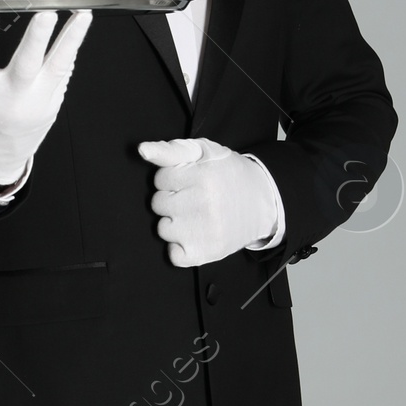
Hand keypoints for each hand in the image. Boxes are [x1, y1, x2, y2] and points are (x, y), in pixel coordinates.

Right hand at [0, 6, 93, 191]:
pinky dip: (69, 52)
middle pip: (25, 64)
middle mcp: (9, 99)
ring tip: (82, 16)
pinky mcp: (52, 106)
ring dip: (72, 39)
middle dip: (37, 38)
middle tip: (47, 14)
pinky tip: (76, 32)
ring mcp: (35, 104)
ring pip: (57, 68)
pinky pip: (63, 76)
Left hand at [139, 137, 279, 266]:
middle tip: (195, 197)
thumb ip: (171, 149)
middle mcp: (203, 204)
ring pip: (162, 229)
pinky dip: (181, 248)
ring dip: (175, 223)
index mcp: (203, 176)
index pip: (159, 179)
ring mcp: (204, 231)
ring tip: (196, 215)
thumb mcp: (204, 152)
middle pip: (157, 204)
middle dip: (172, 199)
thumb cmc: (229, 175)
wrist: (263, 202)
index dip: (173, 179)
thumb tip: (142, 150)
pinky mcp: (206, 252)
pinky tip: (195, 234)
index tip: (190, 180)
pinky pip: (173, 255)